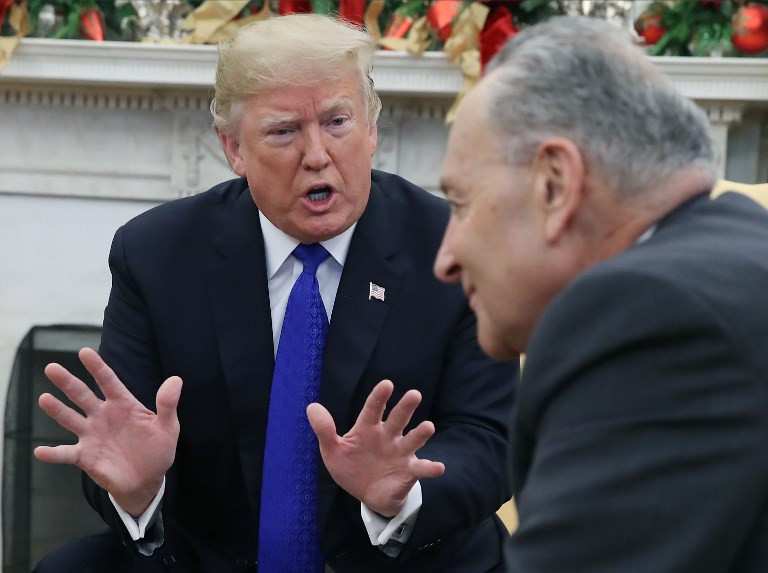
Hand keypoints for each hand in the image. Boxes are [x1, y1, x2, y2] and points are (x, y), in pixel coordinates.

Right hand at [34, 348, 181, 516]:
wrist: (148, 480)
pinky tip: (40, 451)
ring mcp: (92, 435)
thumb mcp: (168, 427)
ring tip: (44, 398)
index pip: (108, 381)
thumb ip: (168, 404)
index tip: (84, 352)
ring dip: (57, 410)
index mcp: (123, 405)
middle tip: (51, 367)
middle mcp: (103, 416)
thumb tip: (176, 380)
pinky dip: (54, 453)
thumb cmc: (158, 450)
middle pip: (82, 395)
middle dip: (67, 382)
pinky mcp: (85, 456)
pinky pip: (67, 454)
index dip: (97, 367)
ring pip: (71, 418)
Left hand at [307, 379, 444, 516]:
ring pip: (412, 439)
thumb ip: (324, 430)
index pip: (374, 409)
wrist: (367, 495)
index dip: (379, 397)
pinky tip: (438, 467)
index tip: (387, 384)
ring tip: (428, 427)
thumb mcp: (332, 450)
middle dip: (405, 407)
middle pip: (397, 418)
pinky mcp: (409, 471)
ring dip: (420, 433)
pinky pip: (421, 468)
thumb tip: (311, 406)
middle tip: (414, 394)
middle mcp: (388, 436)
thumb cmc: (351, 467)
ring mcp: (400, 452)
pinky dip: (430, 468)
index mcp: (368, 428)